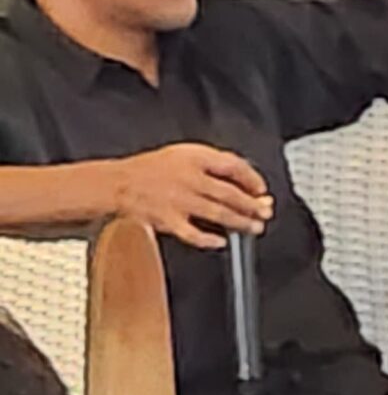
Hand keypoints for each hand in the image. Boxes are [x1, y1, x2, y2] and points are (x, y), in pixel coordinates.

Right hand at [109, 144, 272, 248]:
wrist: (115, 183)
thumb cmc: (148, 169)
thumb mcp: (183, 153)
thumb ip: (210, 163)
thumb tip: (239, 178)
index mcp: (195, 158)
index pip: (234, 165)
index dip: (252, 178)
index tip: (261, 189)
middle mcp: (189, 178)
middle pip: (230, 193)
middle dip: (252, 204)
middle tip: (265, 212)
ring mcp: (178, 201)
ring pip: (217, 213)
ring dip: (239, 222)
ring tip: (254, 228)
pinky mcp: (166, 221)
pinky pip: (192, 233)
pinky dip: (208, 239)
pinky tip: (221, 241)